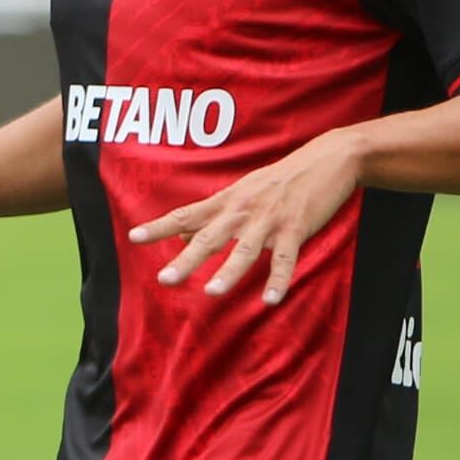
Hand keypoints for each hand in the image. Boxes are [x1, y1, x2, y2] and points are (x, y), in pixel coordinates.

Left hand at [130, 131, 364, 302]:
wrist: (326, 160)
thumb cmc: (279, 180)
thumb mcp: (240, 193)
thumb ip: (212, 216)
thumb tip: (182, 238)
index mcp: (226, 201)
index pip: (185, 215)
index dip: (160, 227)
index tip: (134, 237)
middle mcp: (242, 210)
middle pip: (209, 237)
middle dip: (186, 259)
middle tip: (165, 279)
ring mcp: (269, 220)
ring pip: (245, 249)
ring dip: (228, 272)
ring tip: (212, 293)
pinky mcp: (296, 228)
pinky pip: (286, 258)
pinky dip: (279, 279)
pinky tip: (271, 299)